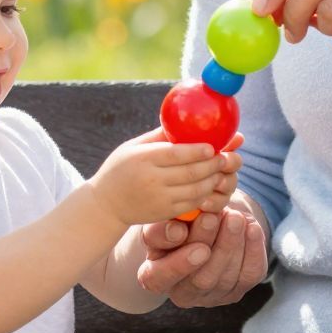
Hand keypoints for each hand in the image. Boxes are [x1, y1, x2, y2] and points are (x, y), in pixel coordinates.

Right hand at [89, 128, 236, 227]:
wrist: (105, 204)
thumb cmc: (121, 168)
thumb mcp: (133, 147)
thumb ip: (159, 136)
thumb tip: (186, 120)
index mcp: (144, 159)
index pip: (176, 154)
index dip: (198, 150)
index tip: (213, 146)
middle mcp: (151, 180)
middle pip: (191, 172)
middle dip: (213, 164)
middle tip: (226, 157)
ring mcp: (159, 198)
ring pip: (196, 190)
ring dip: (213, 180)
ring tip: (221, 170)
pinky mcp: (164, 212)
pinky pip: (191, 203)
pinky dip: (204, 194)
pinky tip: (209, 185)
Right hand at [138, 173, 267, 305]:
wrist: (209, 222)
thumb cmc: (179, 220)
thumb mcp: (165, 218)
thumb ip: (164, 224)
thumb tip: (178, 229)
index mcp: (154, 276)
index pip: (158, 278)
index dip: (175, 262)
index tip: (182, 232)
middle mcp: (182, 293)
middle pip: (199, 279)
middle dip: (209, 246)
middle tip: (213, 217)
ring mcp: (212, 296)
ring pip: (225, 277)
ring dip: (231, 244)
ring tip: (234, 217)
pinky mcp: (238, 290)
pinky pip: (250, 274)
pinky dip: (253, 249)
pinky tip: (251, 228)